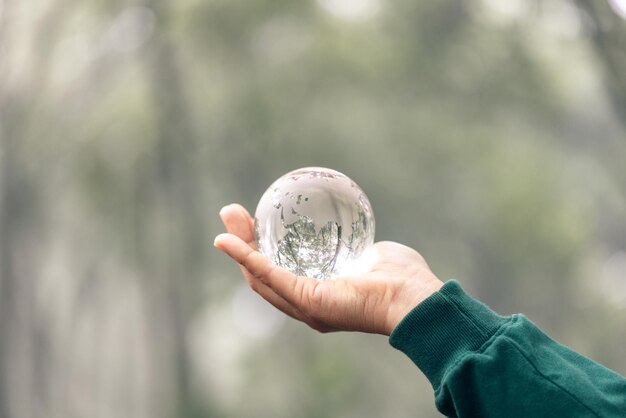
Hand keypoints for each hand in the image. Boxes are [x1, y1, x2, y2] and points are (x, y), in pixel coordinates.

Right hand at [214, 204, 442, 334]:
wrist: (415, 295)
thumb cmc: (401, 277)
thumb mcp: (371, 255)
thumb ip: (358, 250)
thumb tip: (358, 240)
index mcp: (320, 296)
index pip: (280, 273)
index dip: (260, 250)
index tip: (251, 220)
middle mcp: (307, 305)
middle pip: (262, 275)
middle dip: (243, 243)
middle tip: (231, 214)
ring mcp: (304, 306)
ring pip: (259, 275)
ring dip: (240, 246)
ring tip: (226, 220)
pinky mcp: (307, 300)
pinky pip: (269, 275)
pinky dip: (246, 256)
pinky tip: (229, 240)